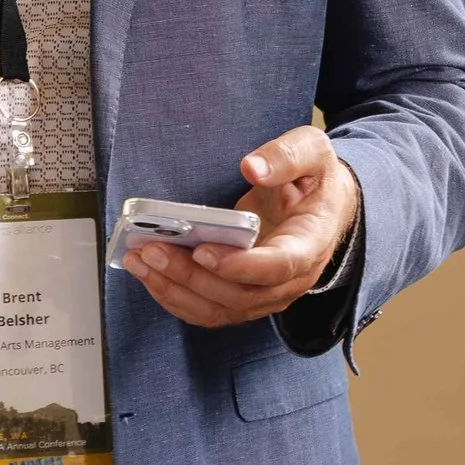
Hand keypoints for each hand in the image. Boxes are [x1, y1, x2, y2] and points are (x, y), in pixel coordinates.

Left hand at [123, 126, 359, 326]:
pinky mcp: (246, 298)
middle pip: (239, 295)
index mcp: (310, 244)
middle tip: (151, 249)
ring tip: (139, 260)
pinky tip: (149, 275)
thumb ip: (287, 156)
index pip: (277, 267)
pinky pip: (210, 311)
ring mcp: (267, 294)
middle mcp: (290, 280)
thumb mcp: (313, 153)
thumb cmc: (316, 181)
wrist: (325, 208)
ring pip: (220, 309)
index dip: (239, 265)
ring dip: (175, 290)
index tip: (202, 250)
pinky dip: (176, 298)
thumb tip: (253, 167)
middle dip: (191, 276)